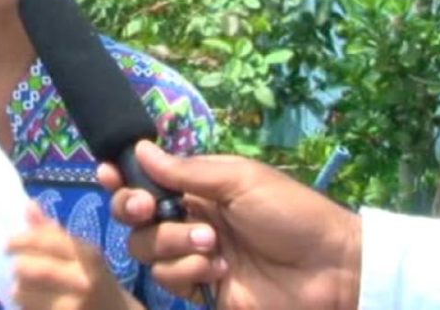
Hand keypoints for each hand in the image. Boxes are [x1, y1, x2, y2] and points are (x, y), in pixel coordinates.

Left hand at [6, 202, 135, 309]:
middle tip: (13, 268)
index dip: (24, 241)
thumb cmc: (95, 280)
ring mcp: (73, 304)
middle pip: (39, 270)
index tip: (7, 243)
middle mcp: (82, 278)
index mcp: (86, 255)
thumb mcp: (81, 254)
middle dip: (19, 267)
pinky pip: (31, 309)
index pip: (50, 242)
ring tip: (21, 287)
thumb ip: (53, 232)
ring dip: (19, 289)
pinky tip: (30, 302)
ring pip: (29, 293)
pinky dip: (25, 304)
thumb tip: (29, 205)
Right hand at [97, 141, 360, 309]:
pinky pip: (168, 280)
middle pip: (134, 216)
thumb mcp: (240, 180)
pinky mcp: (200, 290)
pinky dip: (187, 273)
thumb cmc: (291, 213)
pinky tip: (218, 271)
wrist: (331, 271)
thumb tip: (140, 149)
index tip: (108, 174)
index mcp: (199, 188)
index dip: (123, 178)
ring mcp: (193, 256)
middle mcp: (189, 219)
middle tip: (152, 208)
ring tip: (213, 246)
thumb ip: (187, 170)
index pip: (148, 180)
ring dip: (174, 244)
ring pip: (147, 249)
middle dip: (136, 210)